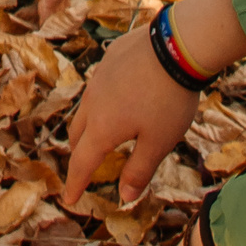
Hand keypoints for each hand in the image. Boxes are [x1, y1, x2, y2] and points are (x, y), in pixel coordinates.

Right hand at [63, 0, 245, 203]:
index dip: (75, 184)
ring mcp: (99, 78)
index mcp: (102, 128)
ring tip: (106, 132)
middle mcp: (92, 103)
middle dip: (80, 153)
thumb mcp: (159, 142)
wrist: (176, 46)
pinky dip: (104, 101)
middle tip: (88, 167)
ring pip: (86, 108)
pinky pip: (99, 86)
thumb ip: (139, 170)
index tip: (69, 200)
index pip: (81, 163)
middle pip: (77, 134)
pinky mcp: (109, 59)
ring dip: (90, 126)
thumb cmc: (169, 100)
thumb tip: (125, 197)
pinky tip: (124, 97)